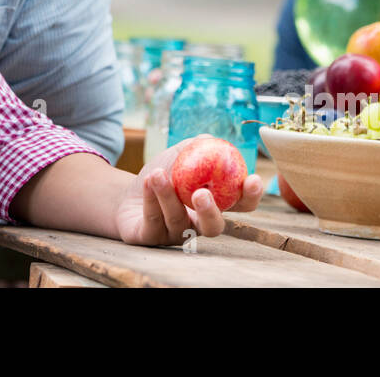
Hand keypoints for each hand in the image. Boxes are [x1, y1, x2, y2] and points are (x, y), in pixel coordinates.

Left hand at [112, 139, 263, 247]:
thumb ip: (198, 147)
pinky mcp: (152, 239)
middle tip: (201, 194)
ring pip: (177, 221)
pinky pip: (154, 221)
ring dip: (168, 196)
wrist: (127, 193)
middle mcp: (198, 225)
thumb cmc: (162, 174)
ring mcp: (175, 235)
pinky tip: (148, 181)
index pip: (240, 206)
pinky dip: (150, 198)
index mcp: (215, 204)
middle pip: (214, 228)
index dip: (251, 197)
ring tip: (158, 174)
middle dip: (210, 212)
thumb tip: (211, 140)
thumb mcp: (179, 156)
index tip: (252, 180)